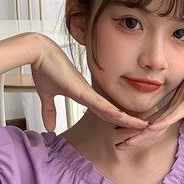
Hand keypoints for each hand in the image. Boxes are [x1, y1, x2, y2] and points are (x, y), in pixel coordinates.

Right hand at [29, 35, 148, 132]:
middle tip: (144, 130)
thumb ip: (49, 112)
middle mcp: (90, 94)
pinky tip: (126, 119)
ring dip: (128, 120)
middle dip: (128, 122)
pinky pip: (102, 105)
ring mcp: (89, 92)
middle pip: (113, 112)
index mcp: (84, 95)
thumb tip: (49, 128)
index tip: (127, 129)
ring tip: (144, 127)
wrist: (39, 53)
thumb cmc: (44, 68)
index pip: (104, 112)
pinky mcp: (83, 91)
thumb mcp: (47, 96)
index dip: (116, 121)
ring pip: (113, 110)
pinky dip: (114, 113)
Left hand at [116, 42, 183, 147]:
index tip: (126, 141)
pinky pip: (172, 113)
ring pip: (157, 123)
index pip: (153, 126)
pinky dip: (162, 122)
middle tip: (118, 146)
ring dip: (141, 134)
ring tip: (126, 142)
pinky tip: (151, 129)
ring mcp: (178, 103)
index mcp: (173, 109)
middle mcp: (171, 107)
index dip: (141, 135)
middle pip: (150, 127)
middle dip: (134, 138)